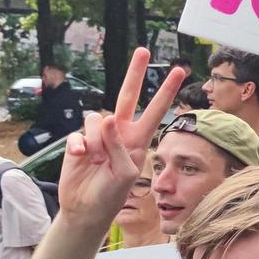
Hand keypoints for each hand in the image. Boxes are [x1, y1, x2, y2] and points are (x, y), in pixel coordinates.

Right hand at [58, 50, 185, 222]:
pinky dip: (79, 146)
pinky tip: (80, 159)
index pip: (155, 110)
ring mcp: (98, 135)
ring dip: (95, 141)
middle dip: (135, 73)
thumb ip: (119, 145)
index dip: (167, 91)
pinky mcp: (79, 141)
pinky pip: (78, 134)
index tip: (180, 71)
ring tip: (95, 161)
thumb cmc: (111, 194)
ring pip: (97, 120)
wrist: (86, 209)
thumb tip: (108, 118)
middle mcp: (119, 132)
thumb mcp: (124, 172)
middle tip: (144, 50)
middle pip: (127, 95)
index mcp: (138, 138)